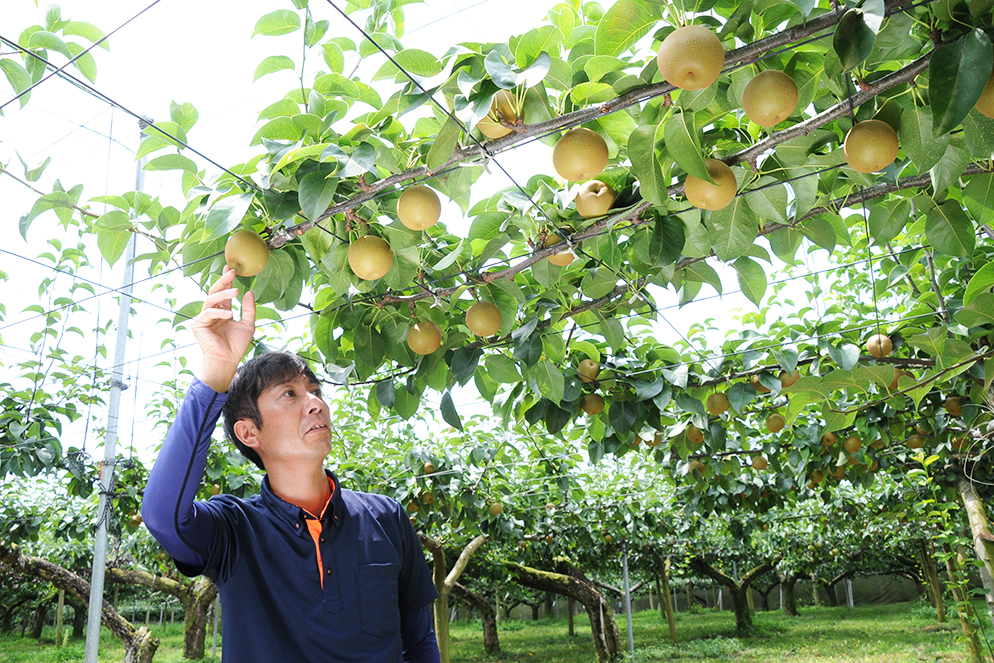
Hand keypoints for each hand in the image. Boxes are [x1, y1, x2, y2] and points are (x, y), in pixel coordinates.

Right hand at [191, 266, 255, 392]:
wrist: (227, 360)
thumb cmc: (236, 345)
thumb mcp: (248, 325)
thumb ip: (248, 309)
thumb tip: (249, 292)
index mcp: (223, 311)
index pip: (224, 293)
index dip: (227, 281)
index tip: (232, 269)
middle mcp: (213, 312)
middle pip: (215, 292)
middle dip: (223, 280)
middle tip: (231, 271)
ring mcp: (204, 317)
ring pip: (211, 299)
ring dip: (223, 293)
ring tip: (235, 291)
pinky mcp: (198, 324)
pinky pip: (208, 313)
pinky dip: (219, 312)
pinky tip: (229, 315)